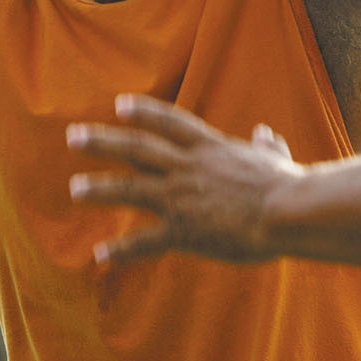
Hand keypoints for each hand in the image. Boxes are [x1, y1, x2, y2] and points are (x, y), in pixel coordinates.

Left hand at [66, 94, 300, 264]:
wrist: (288, 211)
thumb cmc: (288, 186)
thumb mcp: (275, 159)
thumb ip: (266, 147)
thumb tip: (266, 134)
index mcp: (211, 148)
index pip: (170, 123)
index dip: (143, 112)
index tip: (118, 104)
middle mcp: (188, 167)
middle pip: (137, 149)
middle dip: (103, 142)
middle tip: (72, 136)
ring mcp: (182, 198)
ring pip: (131, 189)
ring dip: (100, 188)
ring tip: (75, 189)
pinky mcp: (183, 231)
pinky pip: (145, 241)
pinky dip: (122, 249)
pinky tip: (101, 256)